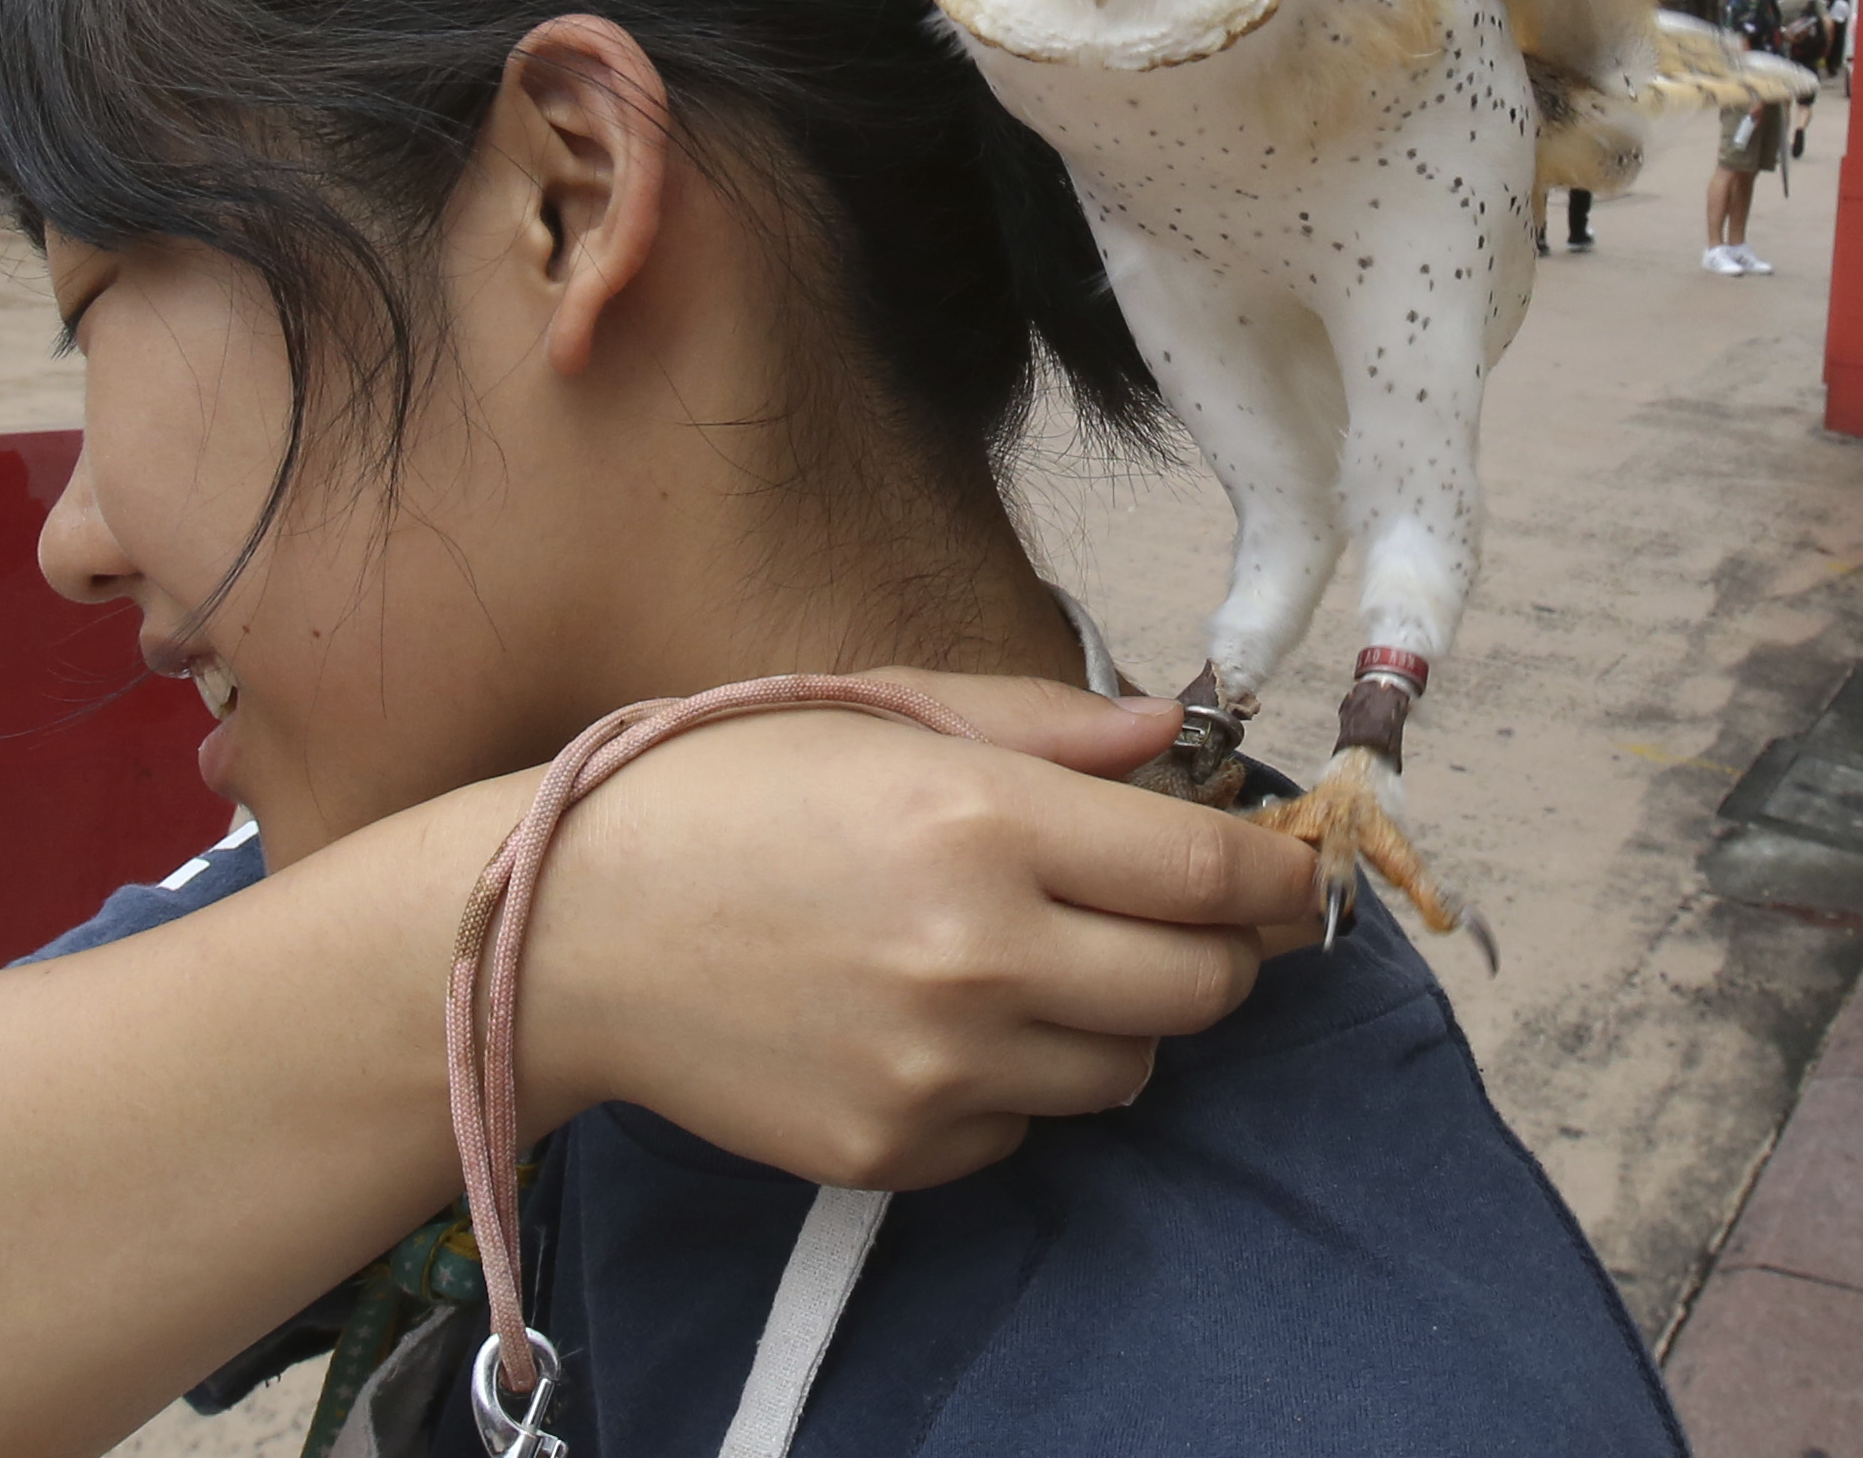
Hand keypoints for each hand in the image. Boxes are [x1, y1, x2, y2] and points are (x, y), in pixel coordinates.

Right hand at [509, 674, 1320, 1189]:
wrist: (567, 929)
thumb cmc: (721, 793)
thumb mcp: (879, 711)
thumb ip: (1045, 726)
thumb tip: (1173, 734)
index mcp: (978, 818)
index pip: (1203, 871)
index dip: (1274, 878)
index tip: (1294, 876)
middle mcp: (975, 953)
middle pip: (1199, 988)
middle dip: (1217, 954)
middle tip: (1181, 920)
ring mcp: (936, 1068)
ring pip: (1127, 1070)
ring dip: (1119, 1019)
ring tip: (1034, 960)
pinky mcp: (896, 1150)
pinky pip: (1026, 1130)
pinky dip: (1017, 1082)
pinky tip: (941, 1020)